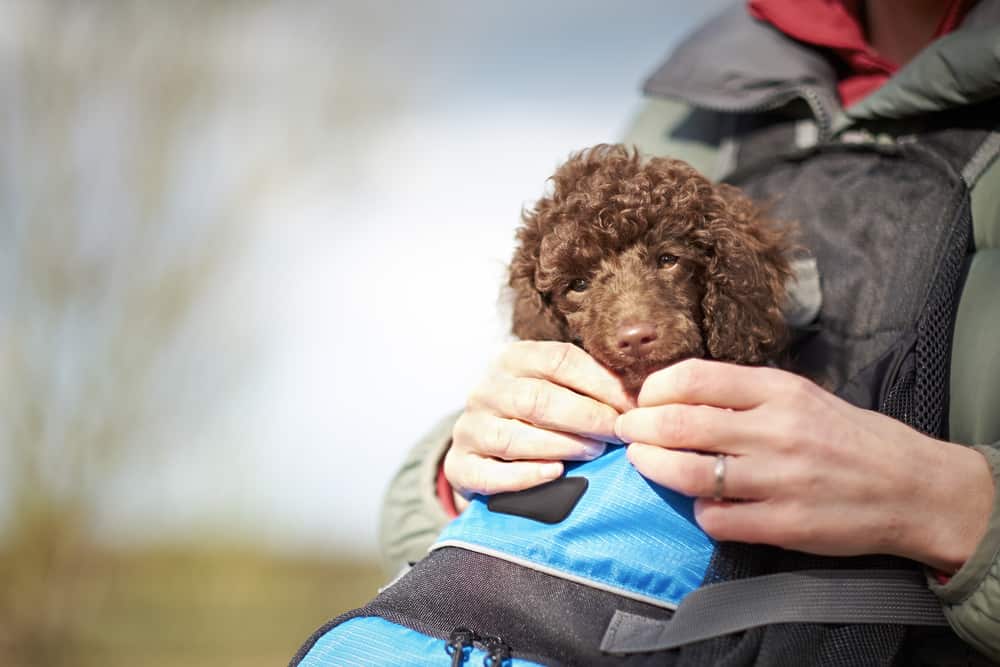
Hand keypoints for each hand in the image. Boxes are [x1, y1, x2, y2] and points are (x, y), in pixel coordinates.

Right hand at [444, 341, 633, 503]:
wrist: (486, 452)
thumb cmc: (536, 416)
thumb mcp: (557, 387)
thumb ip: (589, 384)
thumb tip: (638, 395)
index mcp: (512, 359)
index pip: (559, 360)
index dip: (600, 383)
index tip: (631, 405)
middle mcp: (485, 390)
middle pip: (537, 399)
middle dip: (585, 417)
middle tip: (617, 433)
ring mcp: (468, 428)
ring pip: (514, 438)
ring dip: (562, 445)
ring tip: (595, 452)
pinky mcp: (459, 466)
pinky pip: (490, 475)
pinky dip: (525, 476)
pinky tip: (555, 474)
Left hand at [615, 359, 994, 572]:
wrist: (912, 487)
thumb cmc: (848, 437)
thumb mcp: (801, 396)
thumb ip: (743, 393)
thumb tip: (676, 395)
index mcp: (779, 390)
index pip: (693, 377)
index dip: (653, 389)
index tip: (642, 399)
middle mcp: (776, 431)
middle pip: (678, 424)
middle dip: (638, 428)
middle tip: (627, 432)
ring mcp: (779, 480)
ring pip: (687, 473)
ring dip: (653, 467)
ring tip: (643, 461)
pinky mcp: (783, 524)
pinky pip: (715, 518)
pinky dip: (698, 510)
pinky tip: (703, 503)